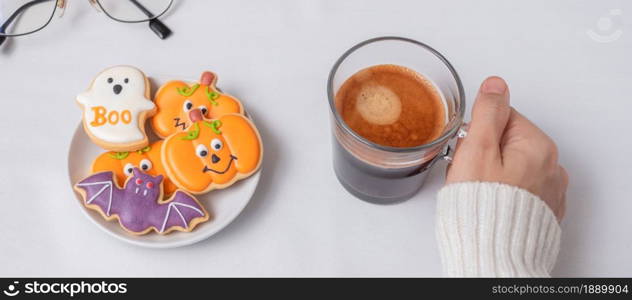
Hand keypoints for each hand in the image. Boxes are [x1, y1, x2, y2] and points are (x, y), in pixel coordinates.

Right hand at [446, 77, 567, 220]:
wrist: (492, 254)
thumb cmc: (482, 207)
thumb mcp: (477, 149)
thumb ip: (486, 112)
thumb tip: (495, 84)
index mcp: (536, 145)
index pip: (501, 118)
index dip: (475, 133)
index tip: (467, 151)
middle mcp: (550, 167)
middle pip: (506, 142)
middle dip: (483, 153)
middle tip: (469, 174)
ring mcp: (548, 191)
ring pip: (511, 167)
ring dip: (491, 174)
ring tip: (477, 192)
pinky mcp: (541, 211)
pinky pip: (518, 190)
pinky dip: (503, 193)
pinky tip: (489, 204)